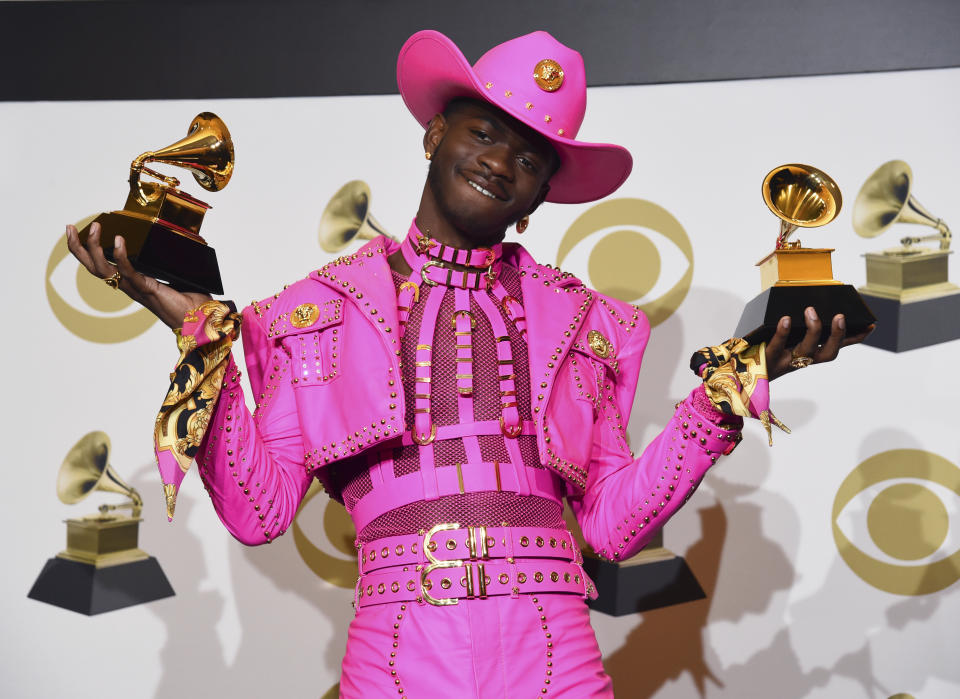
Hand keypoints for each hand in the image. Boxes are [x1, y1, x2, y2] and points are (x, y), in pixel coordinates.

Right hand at [66, 222, 211, 329]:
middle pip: (93, 268)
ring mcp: (135, 288)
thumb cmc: (188, 297)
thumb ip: (166, 259)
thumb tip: (173, 238)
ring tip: (94, 227)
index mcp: (131, 281)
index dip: (87, 251)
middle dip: (78, 248)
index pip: (102, 266)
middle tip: (69, 228)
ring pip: (103, 270)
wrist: (199, 316)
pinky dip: (120, 255)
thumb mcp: (172, 272)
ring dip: (94, 248)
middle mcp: (128, 285)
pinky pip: (127, 271)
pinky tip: (117, 240)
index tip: (77, 231)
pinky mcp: (146, 288)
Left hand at [765, 307, 873, 380]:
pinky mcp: (766, 358)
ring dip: (812, 330)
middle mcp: (800, 360)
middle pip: (826, 354)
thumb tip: (807, 303)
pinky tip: (785, 319)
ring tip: (811, 309)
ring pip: (805, 351)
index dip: (853, 339)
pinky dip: (782, 332)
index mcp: (807, 355)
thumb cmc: (762, 353)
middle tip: (841, 316)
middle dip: (838, 336)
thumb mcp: (783, 341)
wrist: (737, 376)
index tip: (870, 325)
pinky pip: (776, 345)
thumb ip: (794, 328)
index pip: (836, 347)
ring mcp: (784, 361)